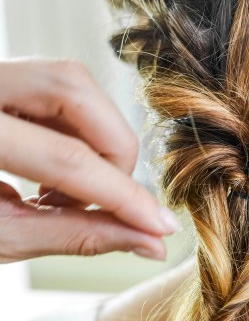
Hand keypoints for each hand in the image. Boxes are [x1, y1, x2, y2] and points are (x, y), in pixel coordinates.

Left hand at [0, 58, 179, 262]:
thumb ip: (77, 236)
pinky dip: (77, 135)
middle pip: (76, 90)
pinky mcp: (2, 77)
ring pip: (73, 84)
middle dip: (113, 154)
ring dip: (97, 143)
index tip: (161, 226)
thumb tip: (147, 242)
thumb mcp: (1, 238)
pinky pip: (58, 91)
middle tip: (107, 202)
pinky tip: (58, 174)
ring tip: (71, 194)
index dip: (123, 196)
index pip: (65, 158)